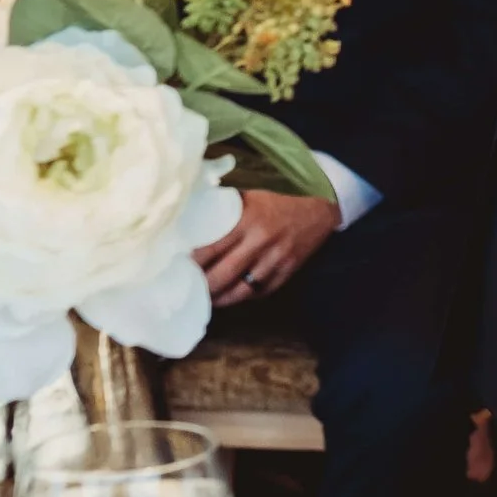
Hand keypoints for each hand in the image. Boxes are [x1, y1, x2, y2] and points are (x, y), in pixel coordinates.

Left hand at [200, 185, 340, 305]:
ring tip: (205, 298)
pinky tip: (230, 296)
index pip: (211, 247)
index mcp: (247, 219)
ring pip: (241, 290)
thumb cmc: (276, 204)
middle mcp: (261, 241)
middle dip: (202, 286)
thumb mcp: (249, 198)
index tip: (177, 266)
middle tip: (187, 288)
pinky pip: (259, 292)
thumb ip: (225, 210)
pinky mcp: (287, 273)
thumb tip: (192, 222)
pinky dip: (242, 296)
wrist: (319, 211)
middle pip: (223, 274)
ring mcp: (275, 260)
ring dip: (220, 298)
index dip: (191, 261)